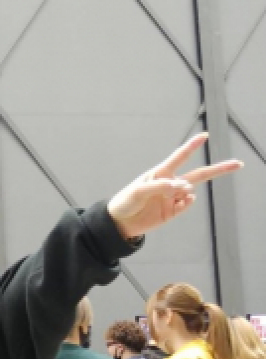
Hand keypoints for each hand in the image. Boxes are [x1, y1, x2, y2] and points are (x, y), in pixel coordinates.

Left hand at [107, 133, 242, 239]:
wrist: (120, 223)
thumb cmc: (126, 202)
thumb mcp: (138, 191)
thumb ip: (159, 187)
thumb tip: (182, 187)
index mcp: (161, 173)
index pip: (180, 157)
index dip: (192, 146)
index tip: (204, 136)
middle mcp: (170, 183)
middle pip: (199, 174)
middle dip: (218, 169)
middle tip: (237, 163)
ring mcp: (173, 197)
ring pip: (191, 191)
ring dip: (185, 192)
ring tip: (170, 196)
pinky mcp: (173, 211)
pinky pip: (187, 205)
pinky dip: (187, 203)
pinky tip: (181, 203)